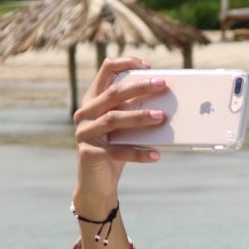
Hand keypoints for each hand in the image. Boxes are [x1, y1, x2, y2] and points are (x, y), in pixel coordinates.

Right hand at [72, 56, 167, 211]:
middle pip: (113, 93)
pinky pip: (117, 151)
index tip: (148, 66)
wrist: (97, 184)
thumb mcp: (124, 128)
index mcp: (93, 100)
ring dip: (139, 117)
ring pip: (114, 119)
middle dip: (139, 87)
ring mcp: (84, 133)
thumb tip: (165, 103)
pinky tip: (155, 155)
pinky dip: (138, 153)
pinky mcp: (88, 154)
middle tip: (162, 85)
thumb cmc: (115, 150)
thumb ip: (133, 112)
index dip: (126, 63)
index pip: (106, 70)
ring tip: (162, 118)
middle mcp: (85, 113)